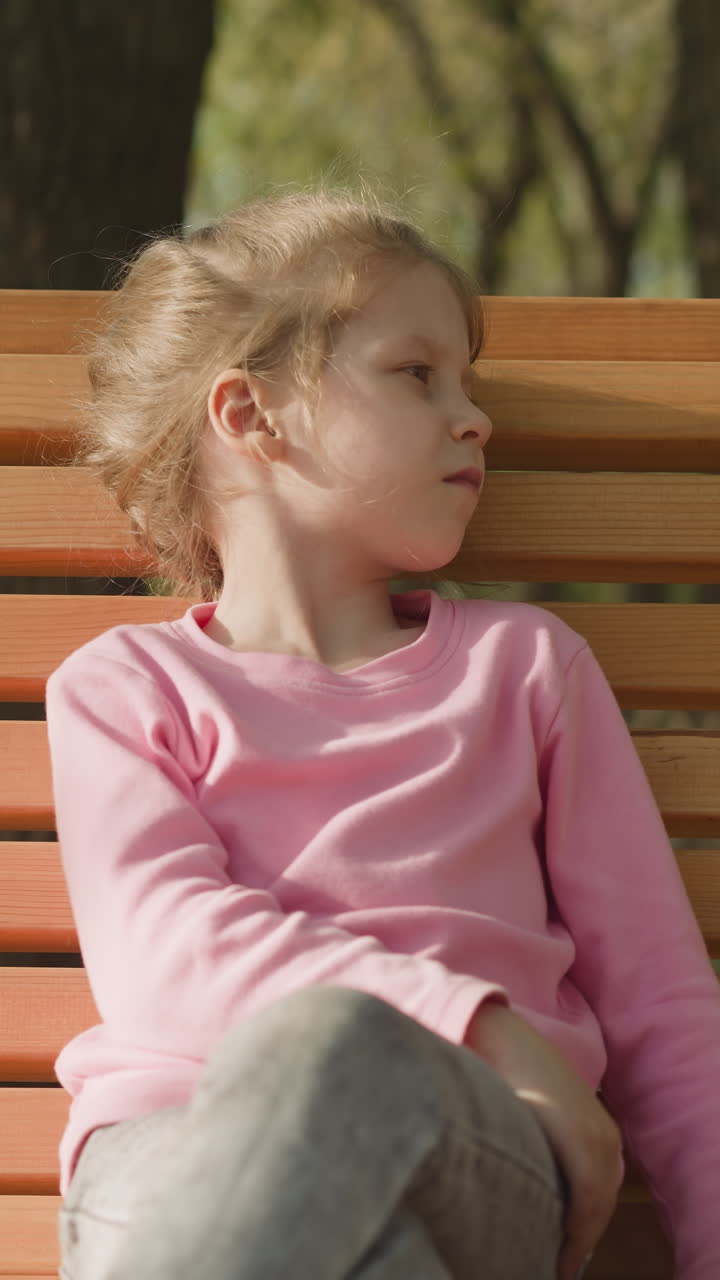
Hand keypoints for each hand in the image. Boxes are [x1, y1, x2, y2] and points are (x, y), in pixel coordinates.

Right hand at [464, 1002, 622, 1279]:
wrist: (495, 1036)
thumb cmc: (503, 1076)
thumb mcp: (529, 1118)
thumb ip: (538, 1146)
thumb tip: (526, 1179)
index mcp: (597, 1131)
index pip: (598, 1195)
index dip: (582, 1229)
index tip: (562, 1252)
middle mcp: (606, 1137)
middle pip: (601, 1207)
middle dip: (580, 1239)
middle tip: (556, 1265)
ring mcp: (598, 1137)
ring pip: (596, 1209)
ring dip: (577, 1241)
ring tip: (554, 1266)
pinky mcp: (583, 1139)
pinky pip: (588, 1201)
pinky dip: (577, 1233)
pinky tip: (560, 1255)